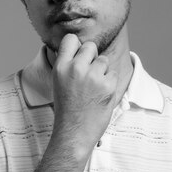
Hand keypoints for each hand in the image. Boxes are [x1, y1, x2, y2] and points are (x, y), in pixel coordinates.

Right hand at [51, 34, 117, 154]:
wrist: (74, 133)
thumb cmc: (67, 109)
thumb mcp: (59, 82)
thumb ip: (68, 64)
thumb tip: (80, 48)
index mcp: (60, 67)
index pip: (71, 39)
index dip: (77, 47)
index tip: (78, 57)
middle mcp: (75, 68)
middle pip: (90, 46)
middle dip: (92, 58)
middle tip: (88, 76)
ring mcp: (92, 76)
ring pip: (104, 60)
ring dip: (102, 72)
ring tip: (93, 89)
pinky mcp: (108, 85)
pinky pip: (113, 74)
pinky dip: (110, 83)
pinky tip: (100, 96)